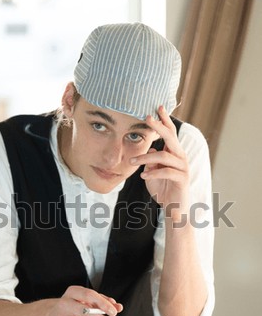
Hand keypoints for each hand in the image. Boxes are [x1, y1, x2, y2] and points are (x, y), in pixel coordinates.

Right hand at [46, 286, 122, 315]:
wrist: (51, 315)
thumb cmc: (74, 305)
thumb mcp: (87, 299)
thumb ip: (103, 301)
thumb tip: (118, 307)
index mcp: (73, 292)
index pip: (89, 295)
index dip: (103, 304)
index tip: (114, 312)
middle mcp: (65, 304)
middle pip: (87, 313)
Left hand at [131, 106, 189, 221]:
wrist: (174, 208)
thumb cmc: (162, 189)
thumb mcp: (152, 173)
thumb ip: (150, 162)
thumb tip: (148, 152)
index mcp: (174, 153)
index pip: (170, 133)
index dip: (165, 120)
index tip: (157, 107)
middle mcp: (180, 157)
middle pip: (171, 137)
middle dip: (159, 126)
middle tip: (147, 117)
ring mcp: (183, 168)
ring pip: (164, 156)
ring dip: (146, 158)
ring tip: (132, 163)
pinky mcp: (182, 179)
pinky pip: (167, 172)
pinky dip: (153, 173)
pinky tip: (143, 177)